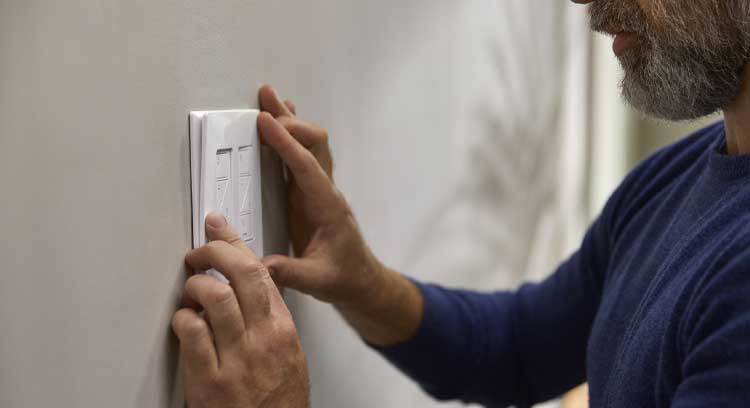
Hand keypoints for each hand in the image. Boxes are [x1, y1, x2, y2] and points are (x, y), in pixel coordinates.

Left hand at [172, 213, 308, 407]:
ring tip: (190, 291)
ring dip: (194, 287)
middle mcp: (262, 340)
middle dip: (213, 253)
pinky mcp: (210, 381)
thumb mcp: (289, 354)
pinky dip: (182, 320)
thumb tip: (250, 285)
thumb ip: (270, 319)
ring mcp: (237, 360)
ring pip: (213, 299)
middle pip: (238, 276)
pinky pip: (191, 334)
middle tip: (198, 253)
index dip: (235, 243)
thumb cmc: (279, 403)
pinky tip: (184, 322)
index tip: (219, 227)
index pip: (260, 272)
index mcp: (282, 330)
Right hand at [256, 85, 422, 345]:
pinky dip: (288, 137)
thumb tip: (262, 265)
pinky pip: (300, 157)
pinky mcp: (308, 195)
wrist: (361, 281)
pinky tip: (278, 124)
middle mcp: (325, 192)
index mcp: (328, 207)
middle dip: (289, 123)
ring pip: (308, 145)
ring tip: (268, 97)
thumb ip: (291, 272)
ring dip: (290, 122)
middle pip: (313, 144)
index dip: (286, 143)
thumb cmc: (344, 279)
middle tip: (262, 106)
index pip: (306, 166)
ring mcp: (318, 191)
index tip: (265, 122)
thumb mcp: (318, 282)